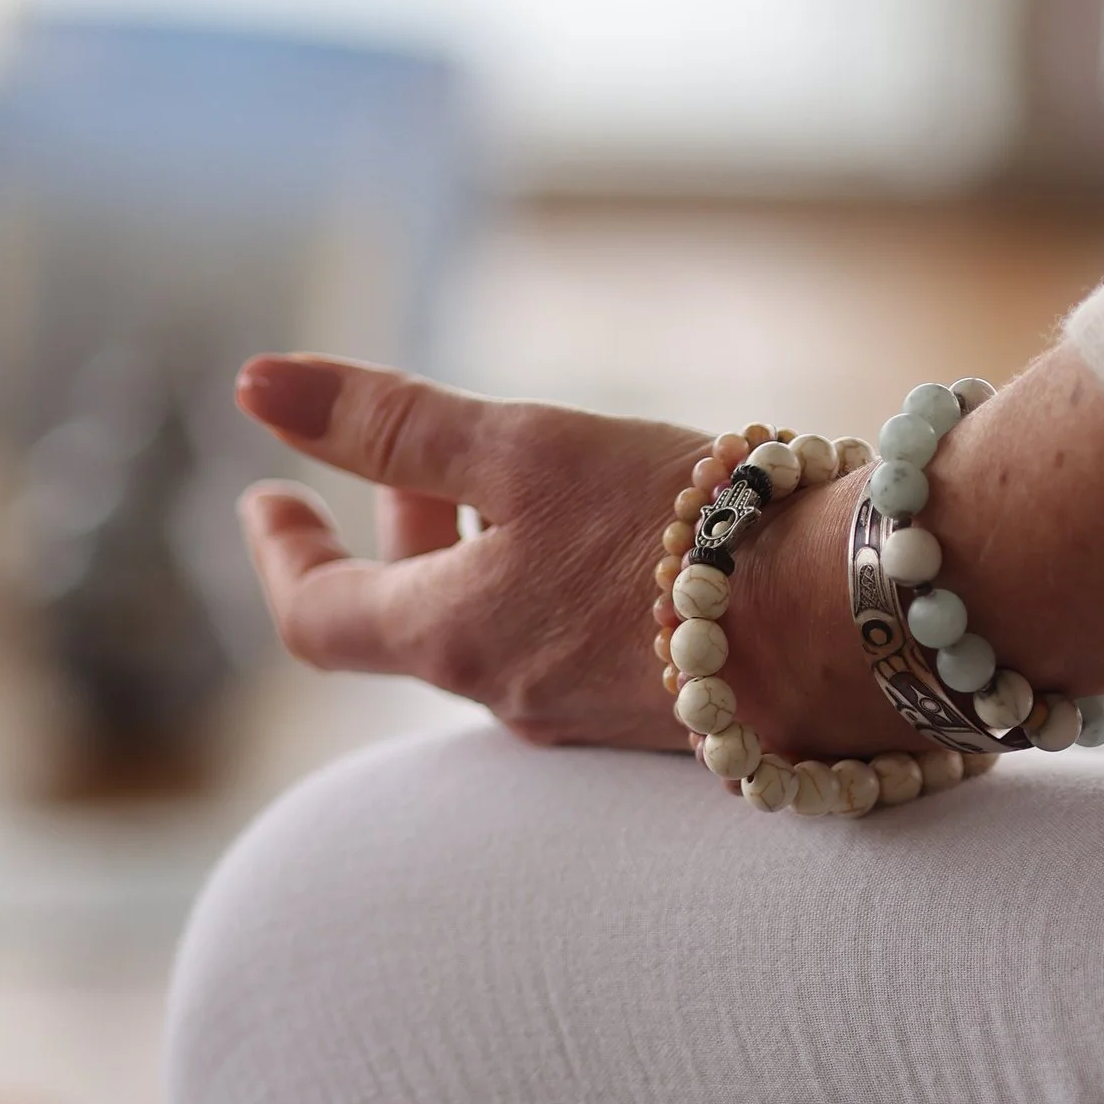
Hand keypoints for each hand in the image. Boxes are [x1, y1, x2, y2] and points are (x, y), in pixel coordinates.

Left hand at [234, 355, 712, 748]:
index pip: (318, 615)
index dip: (280, 554)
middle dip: (399, 539)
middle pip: (415, 621)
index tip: (264, 499)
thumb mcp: (525, 449)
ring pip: (503, 634)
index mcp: (455, 637)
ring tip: (516, 492)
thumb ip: (393, 423)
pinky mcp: (666, 718)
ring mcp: (592, 718)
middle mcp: (512, 696)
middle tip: (394, 481)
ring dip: (484, 561)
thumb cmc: (681, 527)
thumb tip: (255, 385)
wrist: (848, 621)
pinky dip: (560, 593)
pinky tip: (624, 545)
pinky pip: (579, 653)